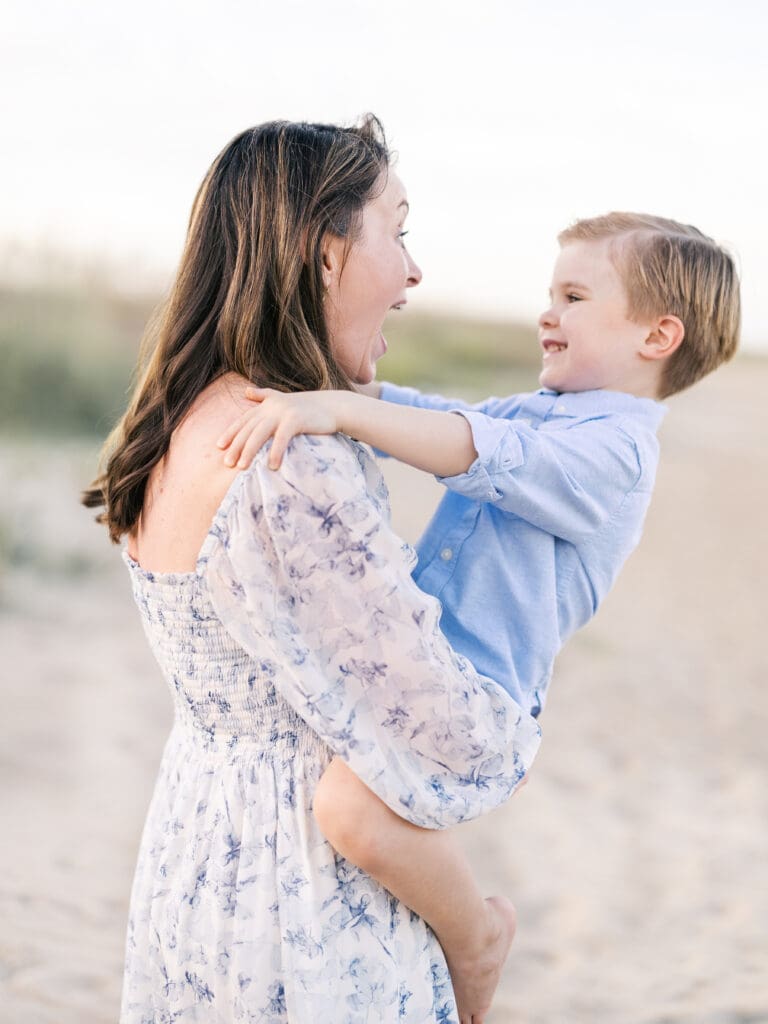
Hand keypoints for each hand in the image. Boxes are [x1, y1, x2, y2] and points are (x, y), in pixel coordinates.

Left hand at [216, 387, 341, 469]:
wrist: (332, 406)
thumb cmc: (307, 407)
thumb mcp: (283, 399)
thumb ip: (264, 396)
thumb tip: (247, 391)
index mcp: (266, 405)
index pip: (244, 420)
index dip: (231, 433)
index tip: (219, 447)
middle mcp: (271, 407)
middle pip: (248, 429)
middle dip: (236, 446)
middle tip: (227, 463)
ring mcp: (283, 413)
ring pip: (260, 434)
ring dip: (249, 451)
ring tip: (242, 467)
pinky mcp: (295, 420)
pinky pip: (281, 438)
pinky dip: (275, 452)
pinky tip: (271, 466)